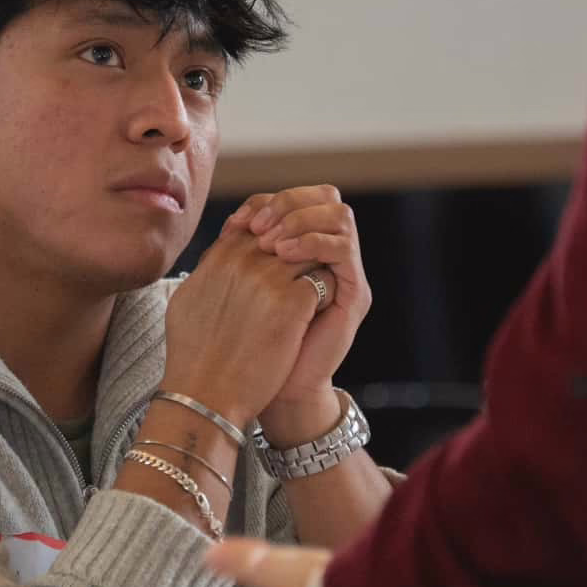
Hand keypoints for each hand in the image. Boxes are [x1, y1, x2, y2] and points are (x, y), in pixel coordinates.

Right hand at [161, 211, 324, 427]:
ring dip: (313, 274)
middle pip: (288, 235)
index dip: (273, 243)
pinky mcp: (293, 304)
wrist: (205, 396)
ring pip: (310, 254)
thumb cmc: (193, 355)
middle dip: (298, 253)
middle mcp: (244, 260)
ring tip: (308, 300)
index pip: (258, 226)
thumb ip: (207, 271)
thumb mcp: (187, 301)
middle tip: (299, 280)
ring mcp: (270, 280)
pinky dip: (324, 297)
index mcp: (219, 257)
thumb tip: (216, 255)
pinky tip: (312, 318)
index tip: (277, 264)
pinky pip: (323, 282)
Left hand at [235, 187, 371, 432]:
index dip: (266, 202)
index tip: (238, 224)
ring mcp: (345, 272)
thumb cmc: (250, 343)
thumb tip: (229, 224)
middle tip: (258, 229)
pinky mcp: (356, 293)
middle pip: (324, 196)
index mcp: (302, 248)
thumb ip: (238, 255)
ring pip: (339, 214)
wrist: (275, 390)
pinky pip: (345, 247)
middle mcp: (329, 255)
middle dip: (288, 203)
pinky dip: (314, 243)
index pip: (294, 199)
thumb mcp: (238, 289)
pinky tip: (285, 256)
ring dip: (301, 220)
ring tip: (271, 244)